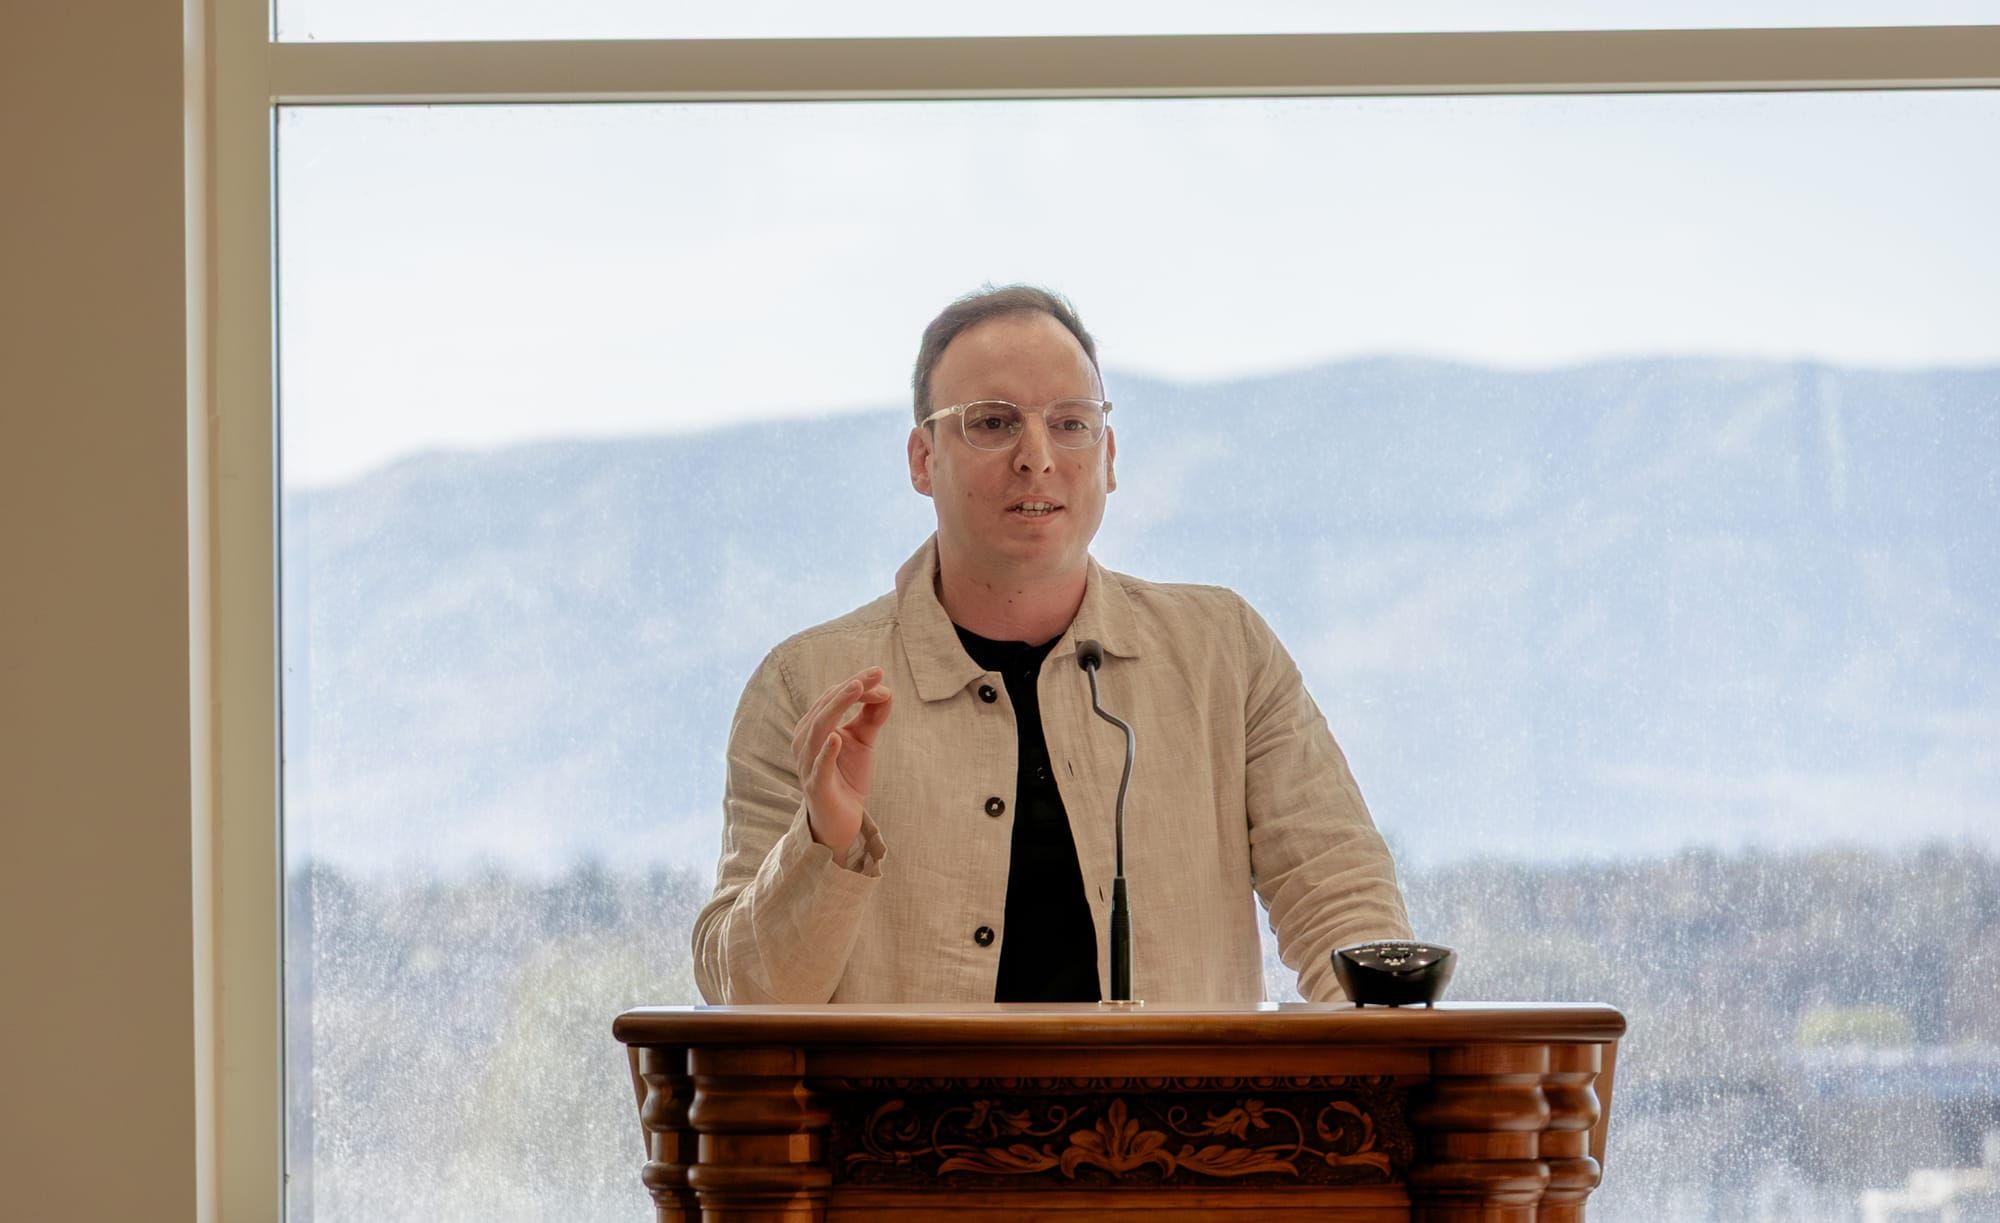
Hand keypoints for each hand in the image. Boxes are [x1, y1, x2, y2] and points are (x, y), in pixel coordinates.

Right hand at [791, 666, 893, 855]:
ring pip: (818, 729)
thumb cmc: (847, 776)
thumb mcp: (862, 742)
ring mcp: (808, 763)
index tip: (880, 674)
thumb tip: (887, 692)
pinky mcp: (816, 786)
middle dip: (851, 688)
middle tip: (874, 674)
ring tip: (856, 689)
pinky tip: (837, 737)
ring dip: (837, 707)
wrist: (841, 819)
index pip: (832, 697)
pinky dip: (827, 751)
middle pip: (825, 708)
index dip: (857, 685)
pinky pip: (819, 766)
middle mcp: (805, 741)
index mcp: (814, 727)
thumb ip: (872, 717)